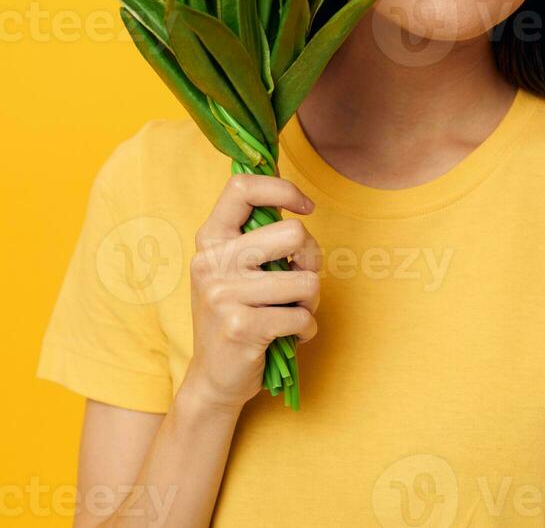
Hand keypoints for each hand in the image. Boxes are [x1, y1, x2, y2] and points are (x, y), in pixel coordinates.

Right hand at [182, 173, 320, 413]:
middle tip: (300, 279)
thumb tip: (289, 186)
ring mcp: (223, 294)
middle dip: (311, 258)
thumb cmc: (236, 314)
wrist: (213, 380)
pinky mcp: (241, 326)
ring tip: (293, 313)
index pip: (242, 187)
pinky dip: (307, 329)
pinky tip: (291, 337)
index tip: (305, 207)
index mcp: (211, 239)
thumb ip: (255, 233)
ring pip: (306, 280)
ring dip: (311, 302)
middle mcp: (212, 261)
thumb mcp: (233, 268)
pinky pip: (302, 317)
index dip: (282, 189)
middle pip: (294, 233)